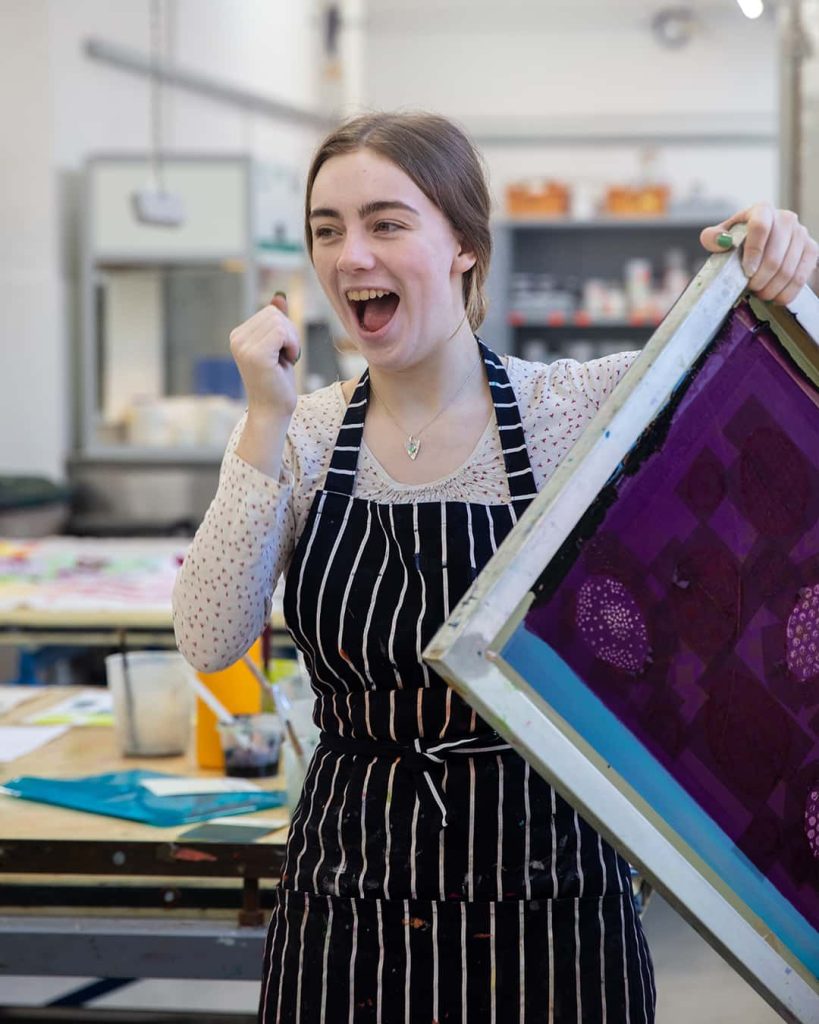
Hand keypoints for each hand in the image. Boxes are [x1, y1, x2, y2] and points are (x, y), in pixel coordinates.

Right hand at [229, 293, 300, 418]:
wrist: (272, 409)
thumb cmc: (277, 381)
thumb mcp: (279, 346)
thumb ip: (277, 322)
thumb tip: (279, 297)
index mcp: (238, 335)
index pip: (270, 311)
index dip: (285, 330)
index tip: (281, 352)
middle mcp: (236, 338)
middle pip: (274, 313)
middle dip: (289, 333)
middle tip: (285, 357)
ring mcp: (243, 346)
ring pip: (280, 322)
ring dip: (292, 341)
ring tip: (284, 360)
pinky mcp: (255, 355)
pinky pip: (283, 332)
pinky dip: (293, 346)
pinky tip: (287, 361)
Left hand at [700, 203, 818, 304]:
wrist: (763, 242)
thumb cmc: (739, 239)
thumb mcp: (722, 236)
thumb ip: (713, 237)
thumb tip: (721, 241)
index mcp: (762, 210)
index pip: (760, 227)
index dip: (753, 252)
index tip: (746, 272)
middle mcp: (786, 218)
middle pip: (774, 256)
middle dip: (760, 279)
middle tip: (750, 289)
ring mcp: (801, 234)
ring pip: (788, 270)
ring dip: (771, 288)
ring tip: (760, 294)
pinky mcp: (811, 250)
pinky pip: (801, 276)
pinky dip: (787, 292)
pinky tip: (775, 297)